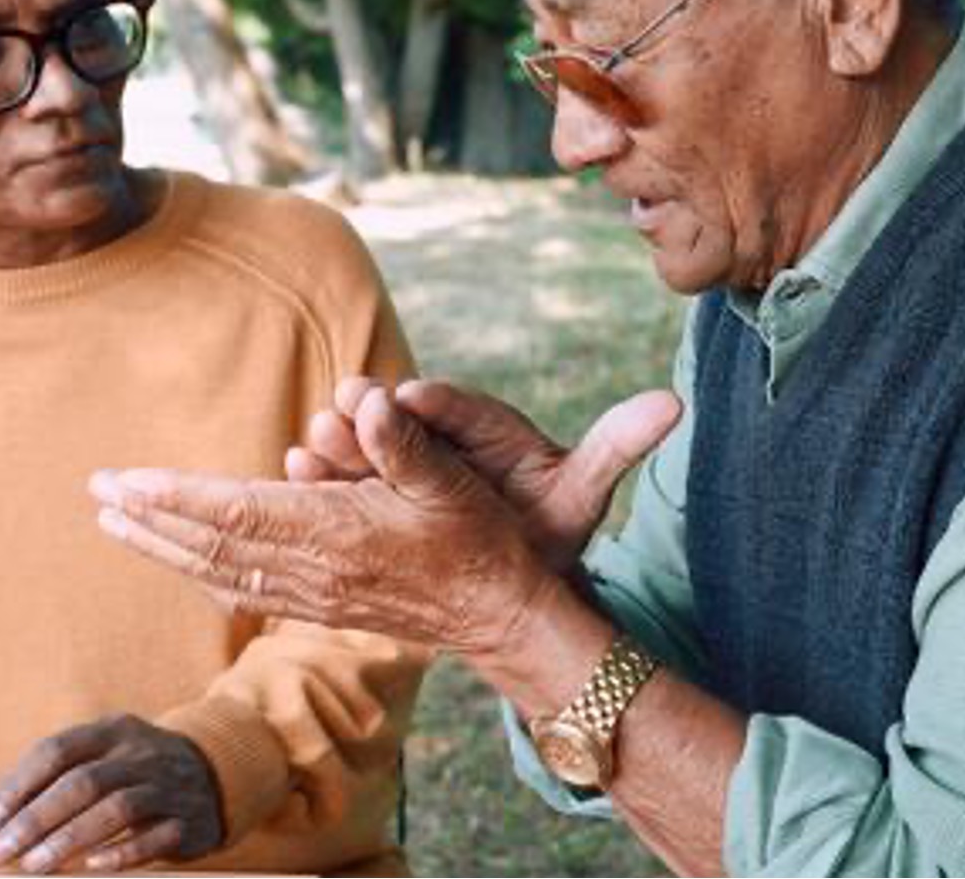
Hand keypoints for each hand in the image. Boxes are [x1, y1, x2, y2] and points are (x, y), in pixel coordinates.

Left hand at [0, 715, 222, 873]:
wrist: (218, 775)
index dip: (20, 784)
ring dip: (69, 839)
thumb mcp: (103, 755)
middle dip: (36, 818)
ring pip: (117, 808)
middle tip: (2, 850)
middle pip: (83, 782)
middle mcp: (143, 754)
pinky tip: (91, 867)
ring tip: (34, 865)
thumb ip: (53, 775)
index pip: (59, 750)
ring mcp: (170, 786)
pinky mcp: (190, 821)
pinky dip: (122, 852)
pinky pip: (156, 838)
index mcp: (114, 731)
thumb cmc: (136, 771)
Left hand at [93, 386, 560, 660]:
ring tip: (117, 524)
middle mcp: (313, 572)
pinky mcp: (321, 608)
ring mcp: (314, 595)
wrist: (500, 615)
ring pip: (218, 573)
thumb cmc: (480, 539)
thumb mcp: (451, 481)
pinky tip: (181, 561)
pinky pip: (243, 592)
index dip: (176, 497)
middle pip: (210, 547)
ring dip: (163, 547)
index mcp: (336, 536)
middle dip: (149, 520)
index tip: (125, 482)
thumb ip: (402, 443)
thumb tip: (367, 399)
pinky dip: (201, 572)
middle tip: (96, 495)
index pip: (235, 515)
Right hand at [288, 376, 681, 570]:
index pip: (461, 404)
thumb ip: (618, 443)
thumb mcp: (582, 489)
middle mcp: (439, 435)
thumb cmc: (548, 525)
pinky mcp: (370, 486)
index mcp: (489, 426)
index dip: (438, 401)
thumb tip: (673, 404)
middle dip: (374, 415)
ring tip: (313, 443)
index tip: (414, 395)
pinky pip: (342, 477)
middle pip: (401, 418)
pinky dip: (317, 478)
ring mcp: (400, 460)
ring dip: (337, 443)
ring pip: (364, 444)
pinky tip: (290, 474)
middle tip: (350, 404)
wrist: (511, 569)